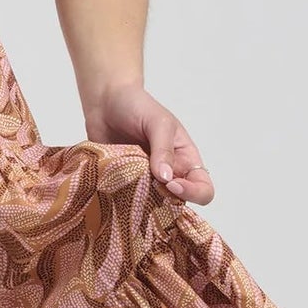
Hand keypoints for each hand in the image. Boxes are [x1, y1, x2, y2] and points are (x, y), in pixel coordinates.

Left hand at [84, 80, 214, 205]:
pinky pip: (126, 201)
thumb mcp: (158, 122)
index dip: (193, 192)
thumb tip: (166, 178)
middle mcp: (168, 174)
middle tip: (146, 187)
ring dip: (142, 202)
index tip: (170, 184)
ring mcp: (144, 181)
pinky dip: (121, 200)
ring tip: (127, 187)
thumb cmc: (137, 106)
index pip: (203, 188)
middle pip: (178, 203)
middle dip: (165, 201)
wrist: (105, 101)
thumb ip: (163, 149)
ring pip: (151, 206)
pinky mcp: (123, 183)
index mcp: (185, 160)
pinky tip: (112, 188)